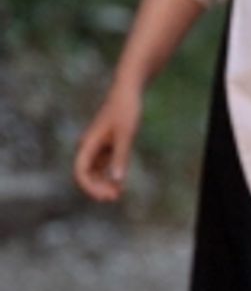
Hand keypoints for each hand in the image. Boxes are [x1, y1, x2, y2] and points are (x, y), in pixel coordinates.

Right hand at [73, 85, 142, 201]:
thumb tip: (117, 180)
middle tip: (114, 198)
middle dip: (98, 188)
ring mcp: (97, 146)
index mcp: (88, 143)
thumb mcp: (125, 135)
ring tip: (117, 195)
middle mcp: (88, 146)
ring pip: (95, 172)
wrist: (128, 92)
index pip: (81, 171)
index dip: (90, 187)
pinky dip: (109, 176)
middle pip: (86, 174)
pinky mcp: (106, 145)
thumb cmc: (125, 110)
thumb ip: (120, 157)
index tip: (105, 197)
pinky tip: (119, 185)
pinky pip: (103, 166)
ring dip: (103, 184)